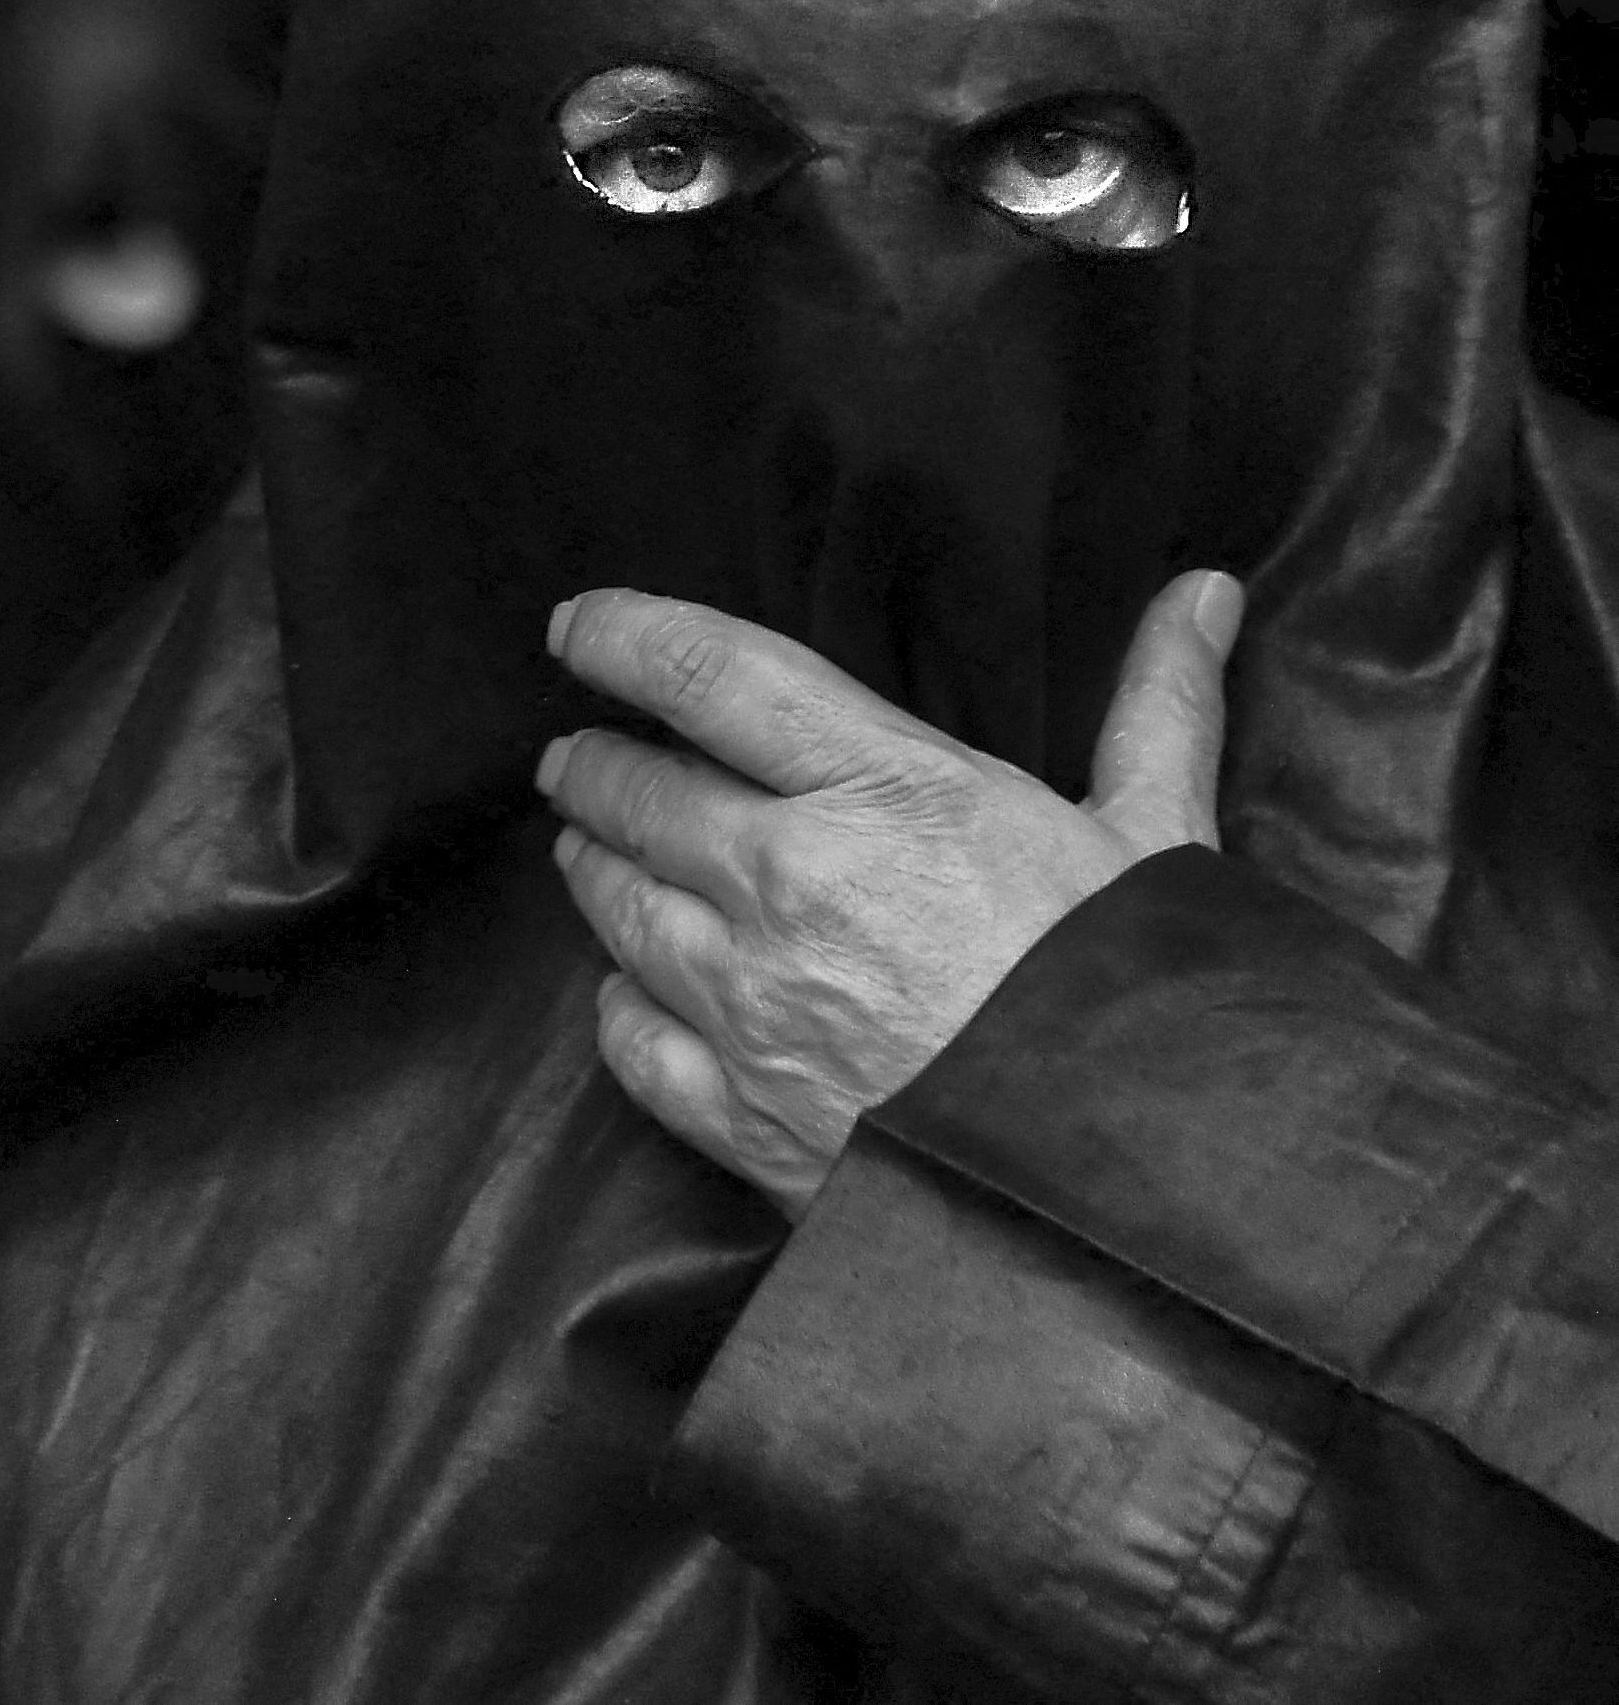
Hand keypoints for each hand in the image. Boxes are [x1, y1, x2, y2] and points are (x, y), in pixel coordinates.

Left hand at [536, 570, 1241, 1213]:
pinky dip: (620, 1005)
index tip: (576, 628)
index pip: (704, 672)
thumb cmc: (1151, 999)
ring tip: (589, 846)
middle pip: (635, 791)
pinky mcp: (741, 1113)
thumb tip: (1205, 590)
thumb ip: (1158, 707)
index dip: (621, 636)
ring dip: (593, 866)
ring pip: (613, 905)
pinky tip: (628, 990)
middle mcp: (791, 883)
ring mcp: (753, 1002)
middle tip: (577, 756)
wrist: (1149, 1189)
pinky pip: (627, 1038)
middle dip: (594, 766)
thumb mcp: (1159, 839)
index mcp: (887, 793)